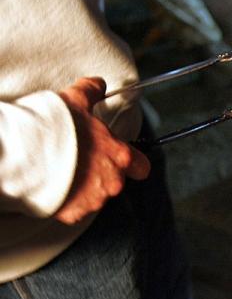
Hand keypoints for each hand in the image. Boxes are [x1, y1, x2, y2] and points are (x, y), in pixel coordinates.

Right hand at [54, 77, 149, 224]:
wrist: (24, 154)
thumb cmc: (52, 126)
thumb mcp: (74, 100)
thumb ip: (92, 91)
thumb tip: (99, 84)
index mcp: (120, 156)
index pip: (141, 166)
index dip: (132, 162)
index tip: (118, 157)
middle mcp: (113, 182)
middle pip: (115, 181)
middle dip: (101, 173)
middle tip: (79, 160)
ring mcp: (94, 201)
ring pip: (95, 196)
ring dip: (84, 186)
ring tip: (62, 171)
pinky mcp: (75, 214)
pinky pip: (75, 209)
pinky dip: (67, 201)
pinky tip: (54, 186)